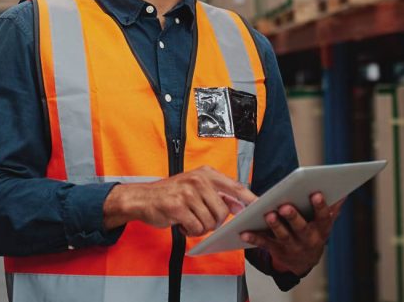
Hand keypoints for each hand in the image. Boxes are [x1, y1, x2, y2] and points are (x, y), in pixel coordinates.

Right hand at [103, 166, 255, 236]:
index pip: (234, 186)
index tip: (261, 206)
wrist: (142, 198)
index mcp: (205, 173)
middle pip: (222, 211)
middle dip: (214, 221)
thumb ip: (217, 194)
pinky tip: (181, 223)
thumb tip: (239, 205)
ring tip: (188, 219)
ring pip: (209, 222)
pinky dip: (190, 231)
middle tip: (201, 219)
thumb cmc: (171, 194)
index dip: (249, 198)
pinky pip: (196, 228)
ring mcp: (187, 193)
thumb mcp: (195, 187)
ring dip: (200, 227)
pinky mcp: (177, 206)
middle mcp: (198, 180)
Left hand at [239, 193, 342, 275]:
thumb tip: (343, 194)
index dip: (321, 206)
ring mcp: (291, 245)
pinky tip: (244, 232)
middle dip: (293, 217)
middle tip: (285, 206)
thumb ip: (332, 209)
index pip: (323, 217)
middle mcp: (307, 239)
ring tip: (268, 214)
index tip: (316, 194)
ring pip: (283, 235)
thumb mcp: (325, 223)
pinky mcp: (276, 249)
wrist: (304, 261)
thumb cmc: (314, 233)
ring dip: (275, 225)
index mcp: (321, 229)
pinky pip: (264, 243)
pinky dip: (254, 238)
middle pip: (301, 228)